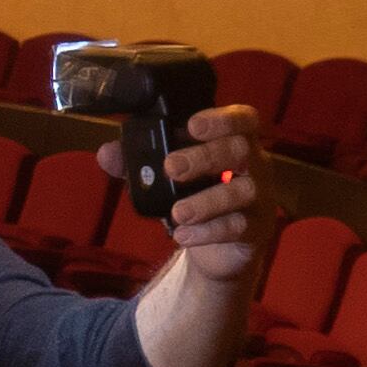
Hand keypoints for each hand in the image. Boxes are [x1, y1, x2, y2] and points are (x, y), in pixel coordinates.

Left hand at [151, 103, 270, 285]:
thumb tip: (106, 153)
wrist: (218, 248)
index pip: (242, 119)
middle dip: (204, 156)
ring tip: (177, 212)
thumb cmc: (196, 196)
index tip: (192, 125)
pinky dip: (208, 232)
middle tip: (171, 167)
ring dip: (207, 201)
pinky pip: (238, 227)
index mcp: (234, 142)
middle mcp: (254, 165)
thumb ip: (137, 164)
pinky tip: (183, 235)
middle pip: (240, 150)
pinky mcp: (257, 229)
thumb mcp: (165, 179)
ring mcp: (259, 198)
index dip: (222, 118)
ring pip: (243, 191)